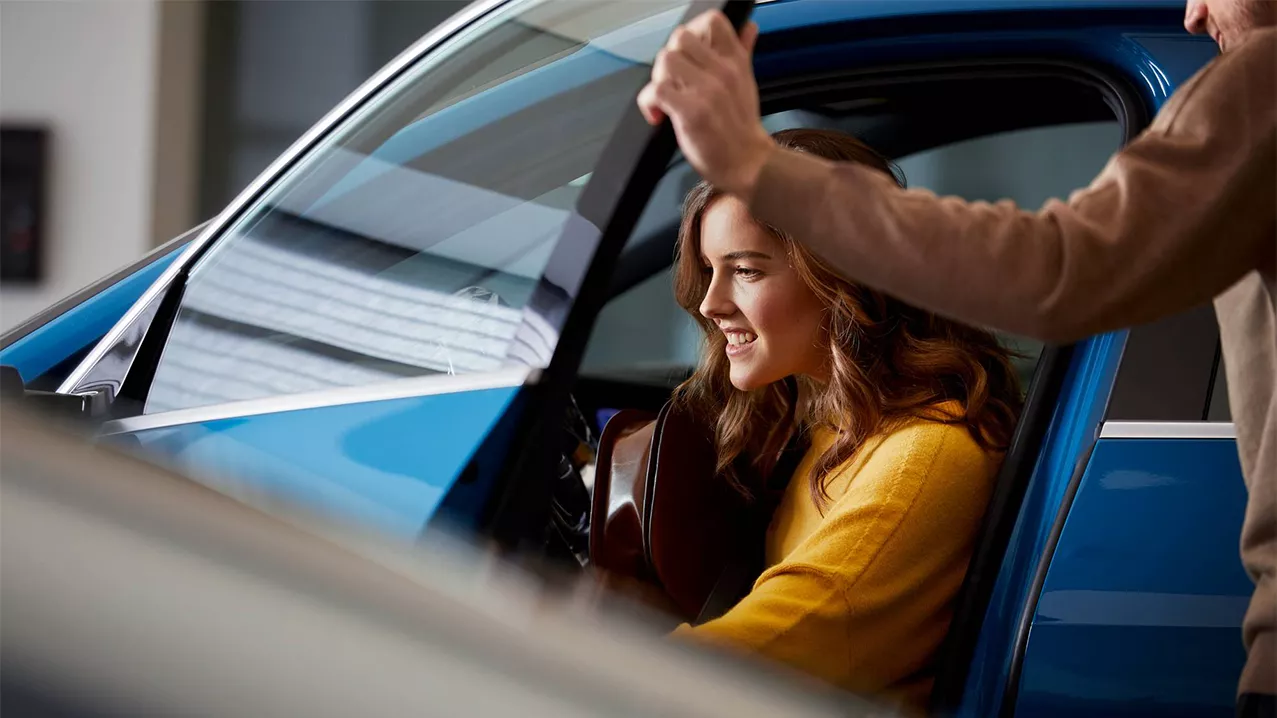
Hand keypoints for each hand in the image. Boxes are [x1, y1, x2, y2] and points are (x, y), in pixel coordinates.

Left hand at [637, 11, 775, 203]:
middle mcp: (722, 71)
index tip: (687, 56)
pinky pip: (657, 90)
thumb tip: (748, 26)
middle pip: (679, 38)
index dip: (693, 32)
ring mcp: (707, 91)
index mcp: (735, 61)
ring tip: (666, 98)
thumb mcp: (747, 82)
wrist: (748, 163)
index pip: (712, 21)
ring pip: (665, 60)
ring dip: (659, 79)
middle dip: (670, 59)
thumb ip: (743, 52)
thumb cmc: (742, 127)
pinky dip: (650, 103)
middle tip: (673, 82)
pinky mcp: (692, 111)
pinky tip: (658, 115)